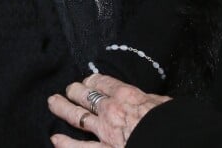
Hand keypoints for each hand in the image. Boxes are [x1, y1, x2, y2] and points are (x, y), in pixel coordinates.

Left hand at [48, 73, 169, 146]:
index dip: (94, 80)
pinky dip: (66, 144)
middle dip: (75, 91)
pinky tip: (54, 139)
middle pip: (87, 97)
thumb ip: (150, 101)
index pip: (105, 83)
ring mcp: (104, 132)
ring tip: (53, 102)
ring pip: (78, 118)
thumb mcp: (162, 103)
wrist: (167, 141)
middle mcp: (111, 110)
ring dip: (63, 109)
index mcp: (127, 95)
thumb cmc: (169, 122)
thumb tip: (151, 102)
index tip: (88, 80)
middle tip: (68, 88)